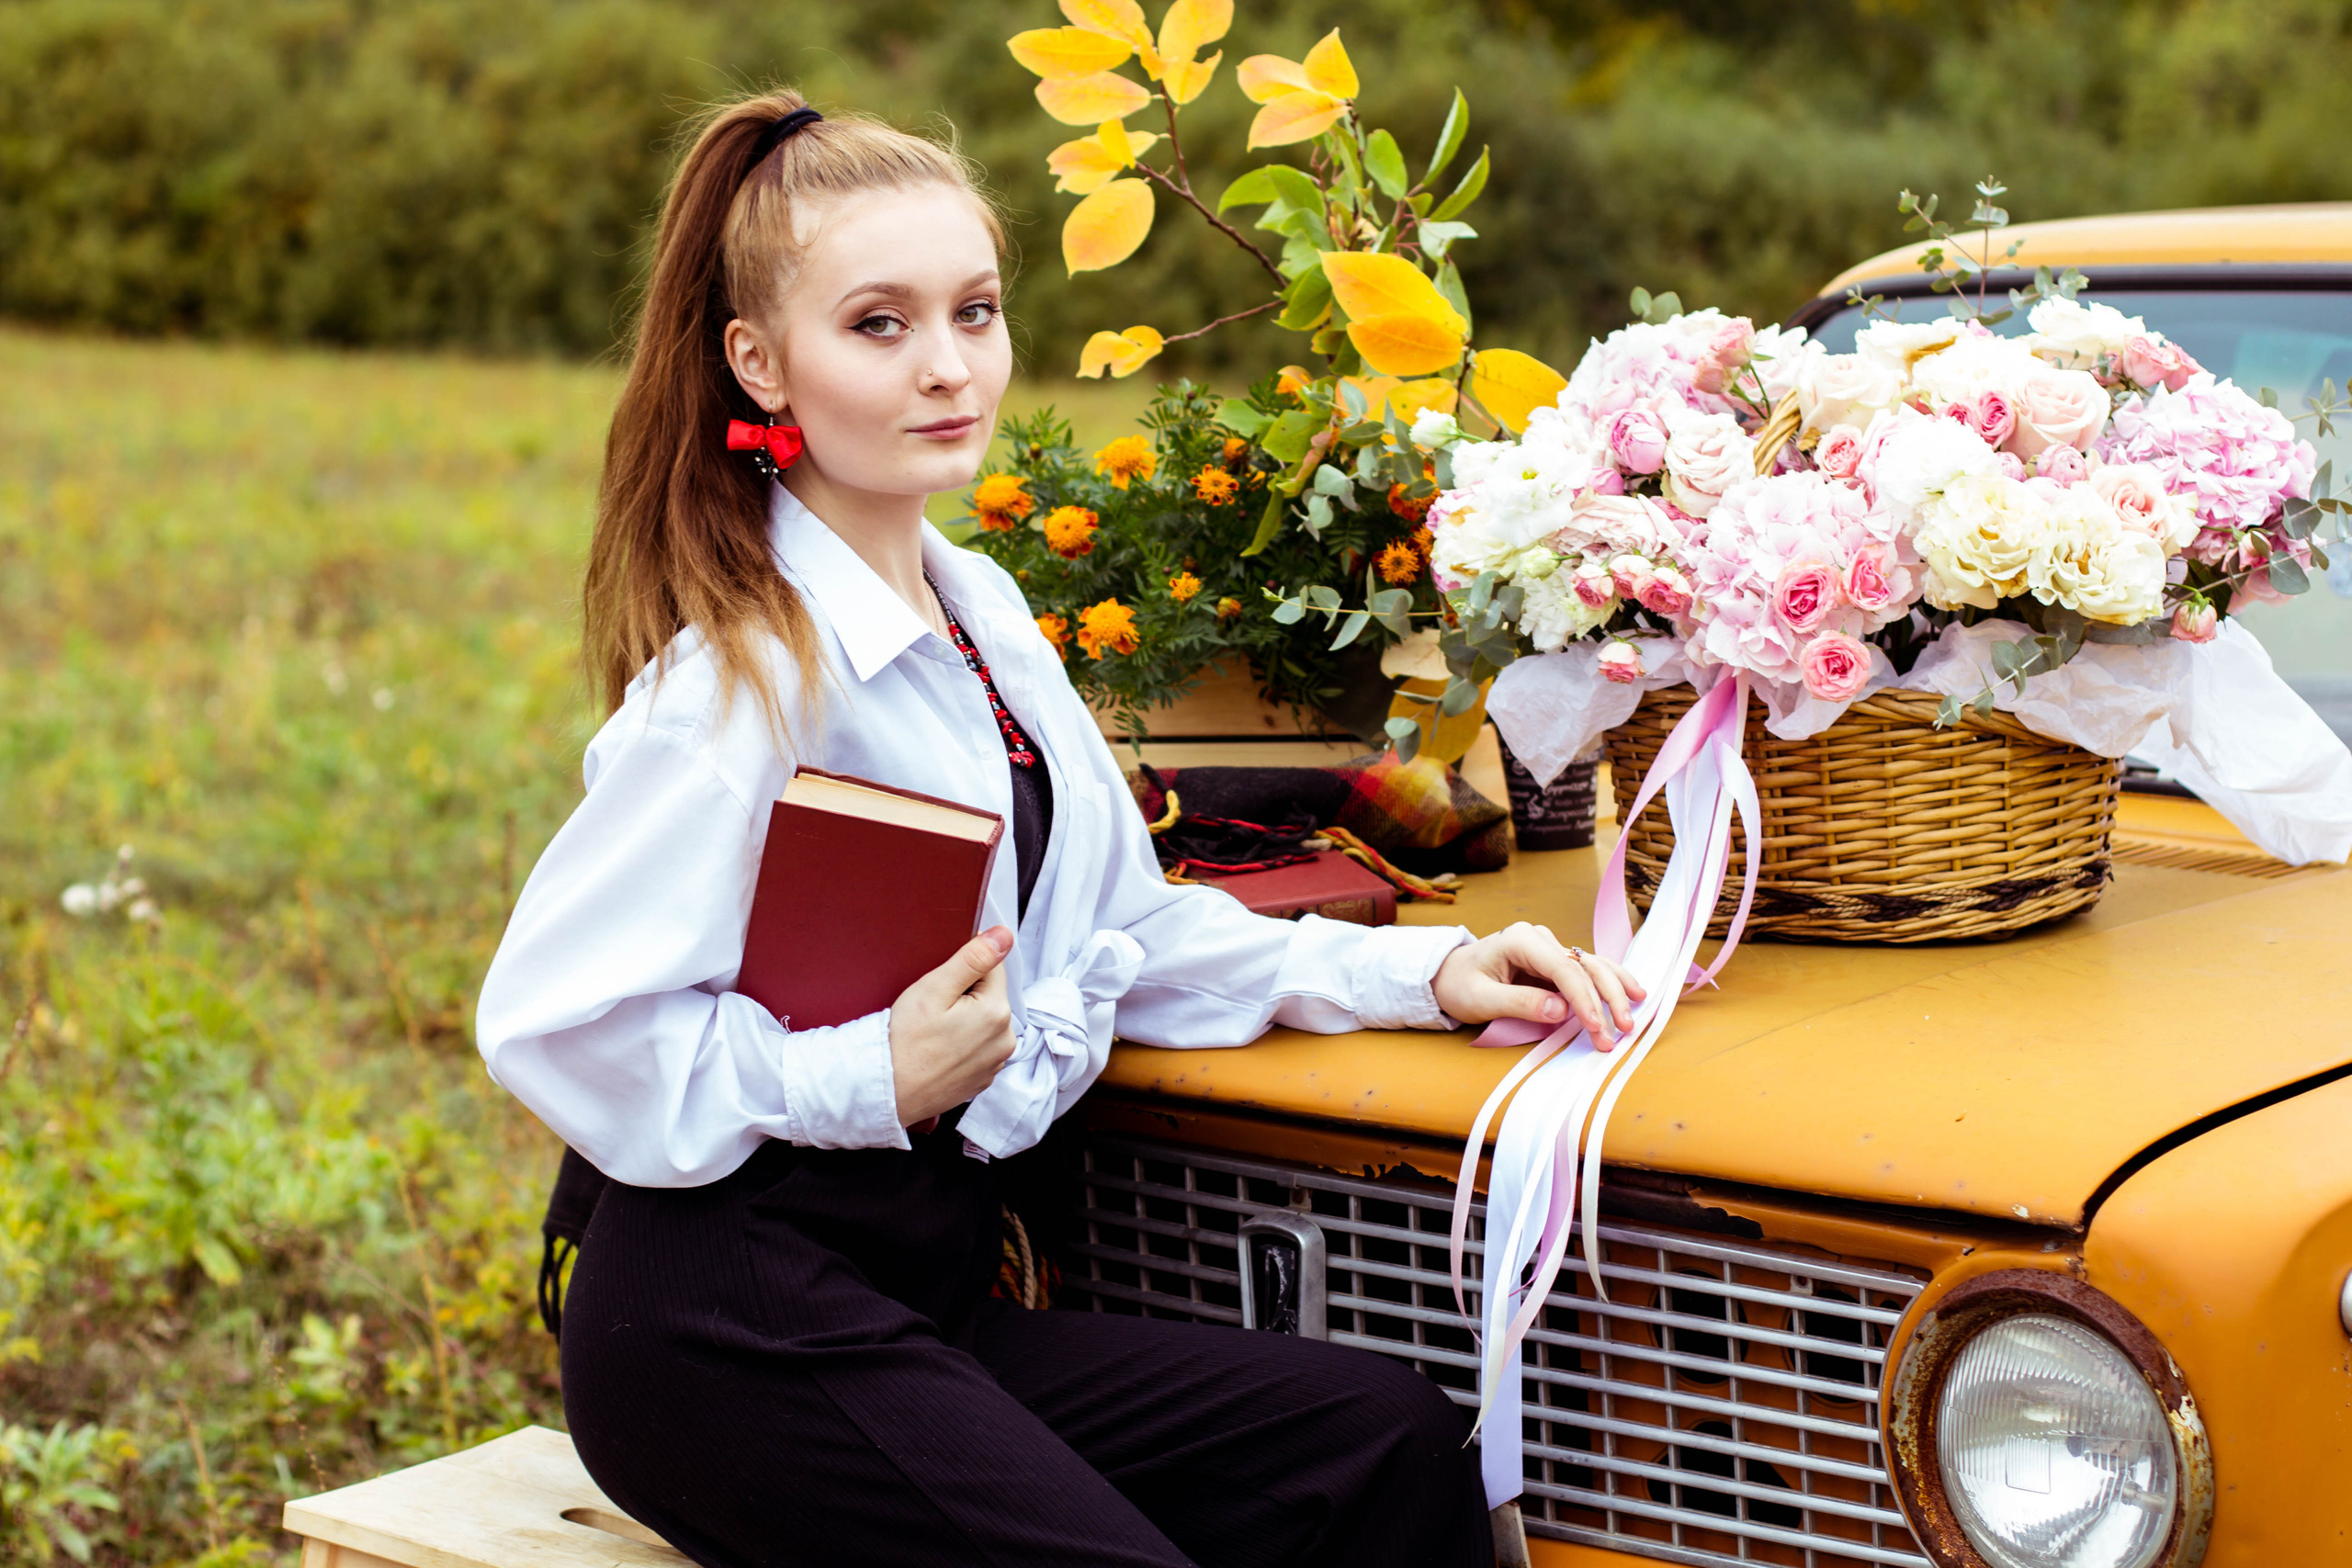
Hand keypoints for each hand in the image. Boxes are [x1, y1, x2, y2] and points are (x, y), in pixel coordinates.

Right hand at [890, 926, 1016, 1125]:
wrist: (886, 1091)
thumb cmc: (904, 1041)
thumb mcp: (934, 989)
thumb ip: (973, 959)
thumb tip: (1004, 935)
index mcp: (998, 1013)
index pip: (992, 968)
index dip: (965, 967)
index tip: (941, 981)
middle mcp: (1005, 1040)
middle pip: (990, 997)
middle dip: (965, 994)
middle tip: (932, 1007)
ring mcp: (995, 1063)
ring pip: (984, 1022)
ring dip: (966, 1018)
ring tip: (934, 1029)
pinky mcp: (983, 1079)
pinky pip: (978, 1047)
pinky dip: (963, 1042)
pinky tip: (938, 1047)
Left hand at [1431, 922, 1646, 1050]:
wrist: (1446, 975)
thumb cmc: (1459, 985)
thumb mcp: (1480, 999)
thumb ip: (1520, 1003)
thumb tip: (1560, 1011)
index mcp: (1520, 940)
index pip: (1563, 970)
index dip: (1584, 999)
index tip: (1597, 1027)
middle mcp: (1539, 938)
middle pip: (1584, 966)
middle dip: (1606, 999)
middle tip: (1621, 1031)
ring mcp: (1549, 948)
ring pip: (1593, 966)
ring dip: (1614, 991)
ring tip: (1634, 1014)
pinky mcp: (1554, 962)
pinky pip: (1588, 970)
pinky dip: (1610, 983)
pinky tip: (1634, 992)